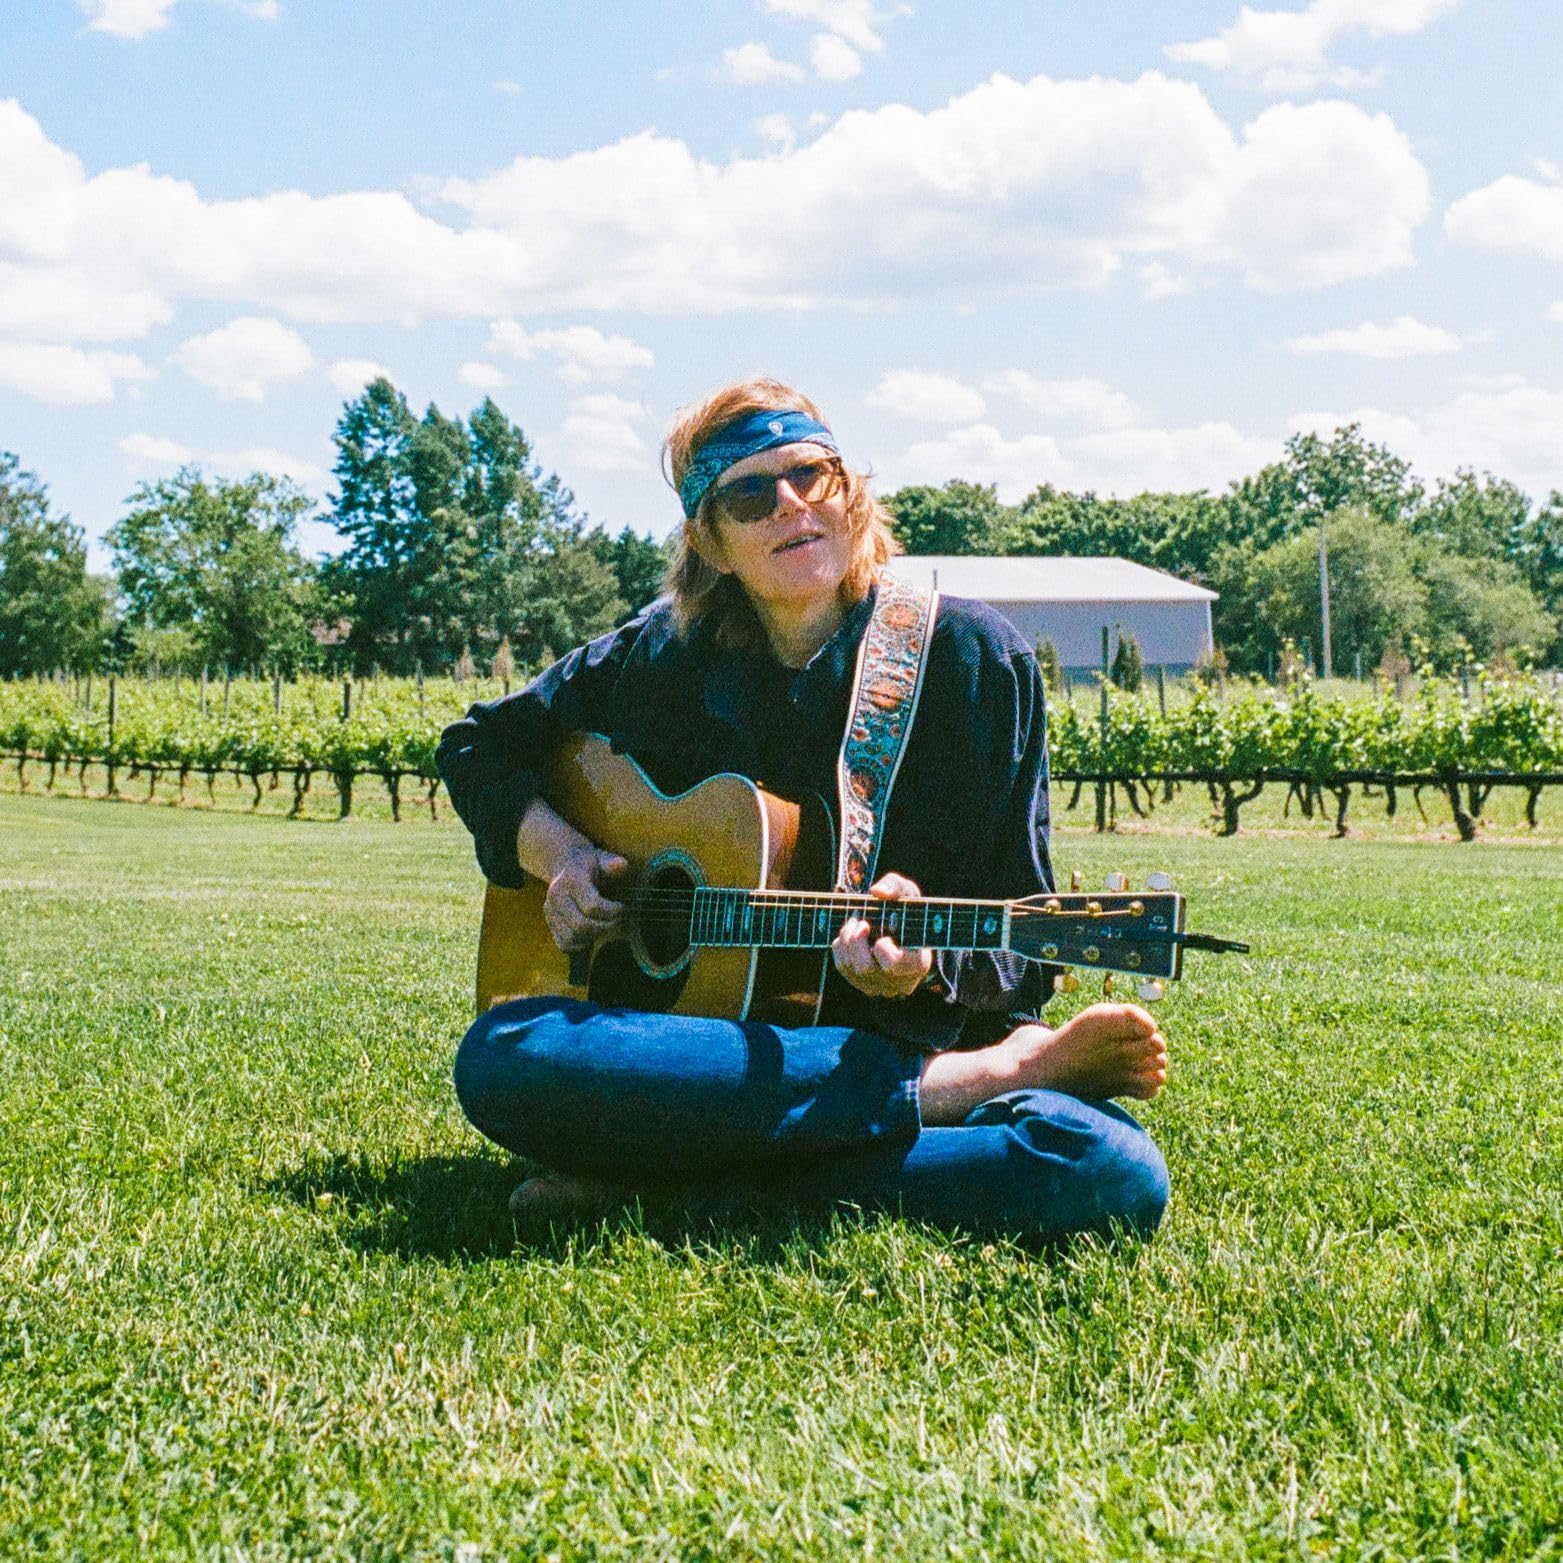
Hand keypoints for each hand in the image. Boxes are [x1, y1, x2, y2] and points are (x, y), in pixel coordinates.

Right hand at [543, 846, 628, 953]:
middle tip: (618, 922)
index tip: (624, 909)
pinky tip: (593, 935)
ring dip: (593, 937)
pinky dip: (580, 945)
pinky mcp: (550, 922)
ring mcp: (551, 911)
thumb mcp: (601, 858)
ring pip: (572, 938)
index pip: (592, 906)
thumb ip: (611, 863)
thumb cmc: (589, 864)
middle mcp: (557, 897)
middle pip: (581, 925)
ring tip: (606, 927)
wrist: (565, 865)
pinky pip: (564, 944)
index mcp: (571, 880)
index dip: (613, 912)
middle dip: (605, 927)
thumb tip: (622, 865)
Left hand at [832, 872, 933, 999]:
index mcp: (917, 963)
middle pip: (865, 968)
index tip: (882, 937)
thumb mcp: (908, 894)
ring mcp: (880, 986)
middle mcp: (899, 982)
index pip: (894, 965)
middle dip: (856, 940)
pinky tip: (851, 934)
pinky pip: (842, 966)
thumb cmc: (907, 912)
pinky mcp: (863, 984)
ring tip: (855, 922)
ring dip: (847, 939)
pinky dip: (842, 946)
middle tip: (860, 921)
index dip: (882, 949)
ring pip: (851, 968)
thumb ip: (896, 886)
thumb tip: (876, 892)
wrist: (901, 930)